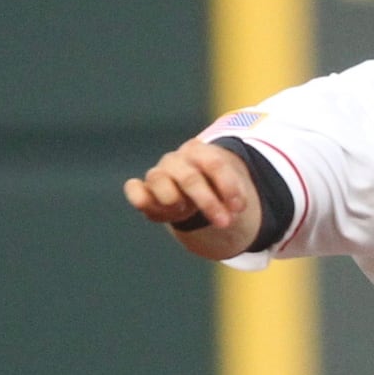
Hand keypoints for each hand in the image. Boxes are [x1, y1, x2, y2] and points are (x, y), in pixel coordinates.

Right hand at [123, 138, 251, 229]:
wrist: (191, 189)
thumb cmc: (212, 187)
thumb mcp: (228, 189)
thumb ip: (233, 197)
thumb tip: (233, 212)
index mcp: (199, 151)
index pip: (214, 164)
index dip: (229, 187)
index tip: (239, 209)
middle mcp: (175, 160)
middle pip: (190, 178)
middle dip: (209, 203)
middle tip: (225, 223)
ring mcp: (157, 173)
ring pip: (158, 180)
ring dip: (174, 202)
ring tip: (185, 211)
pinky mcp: (142, 190)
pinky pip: (134, 189)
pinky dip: (140, 198)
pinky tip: (157, 211)